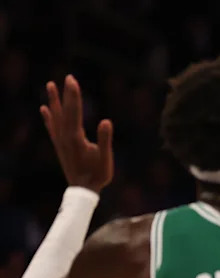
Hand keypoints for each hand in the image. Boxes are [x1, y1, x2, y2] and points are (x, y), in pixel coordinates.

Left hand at [40, 75, 113, 191]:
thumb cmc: (97, 175)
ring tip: (50, 86)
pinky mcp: (59, 146)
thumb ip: (105, 140)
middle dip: (66, 94)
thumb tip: (107, 121)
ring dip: (54, 101)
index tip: (73, 81)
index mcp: (75, 138)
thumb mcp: (106, 159)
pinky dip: (48, 118)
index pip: (74, 112)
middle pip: (65, 111)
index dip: (74, 96)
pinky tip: (44, 109)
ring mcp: (60, 141)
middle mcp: (64, 137)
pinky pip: (51, 128)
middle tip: (67, 77)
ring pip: (55, 117)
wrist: (83, 190)